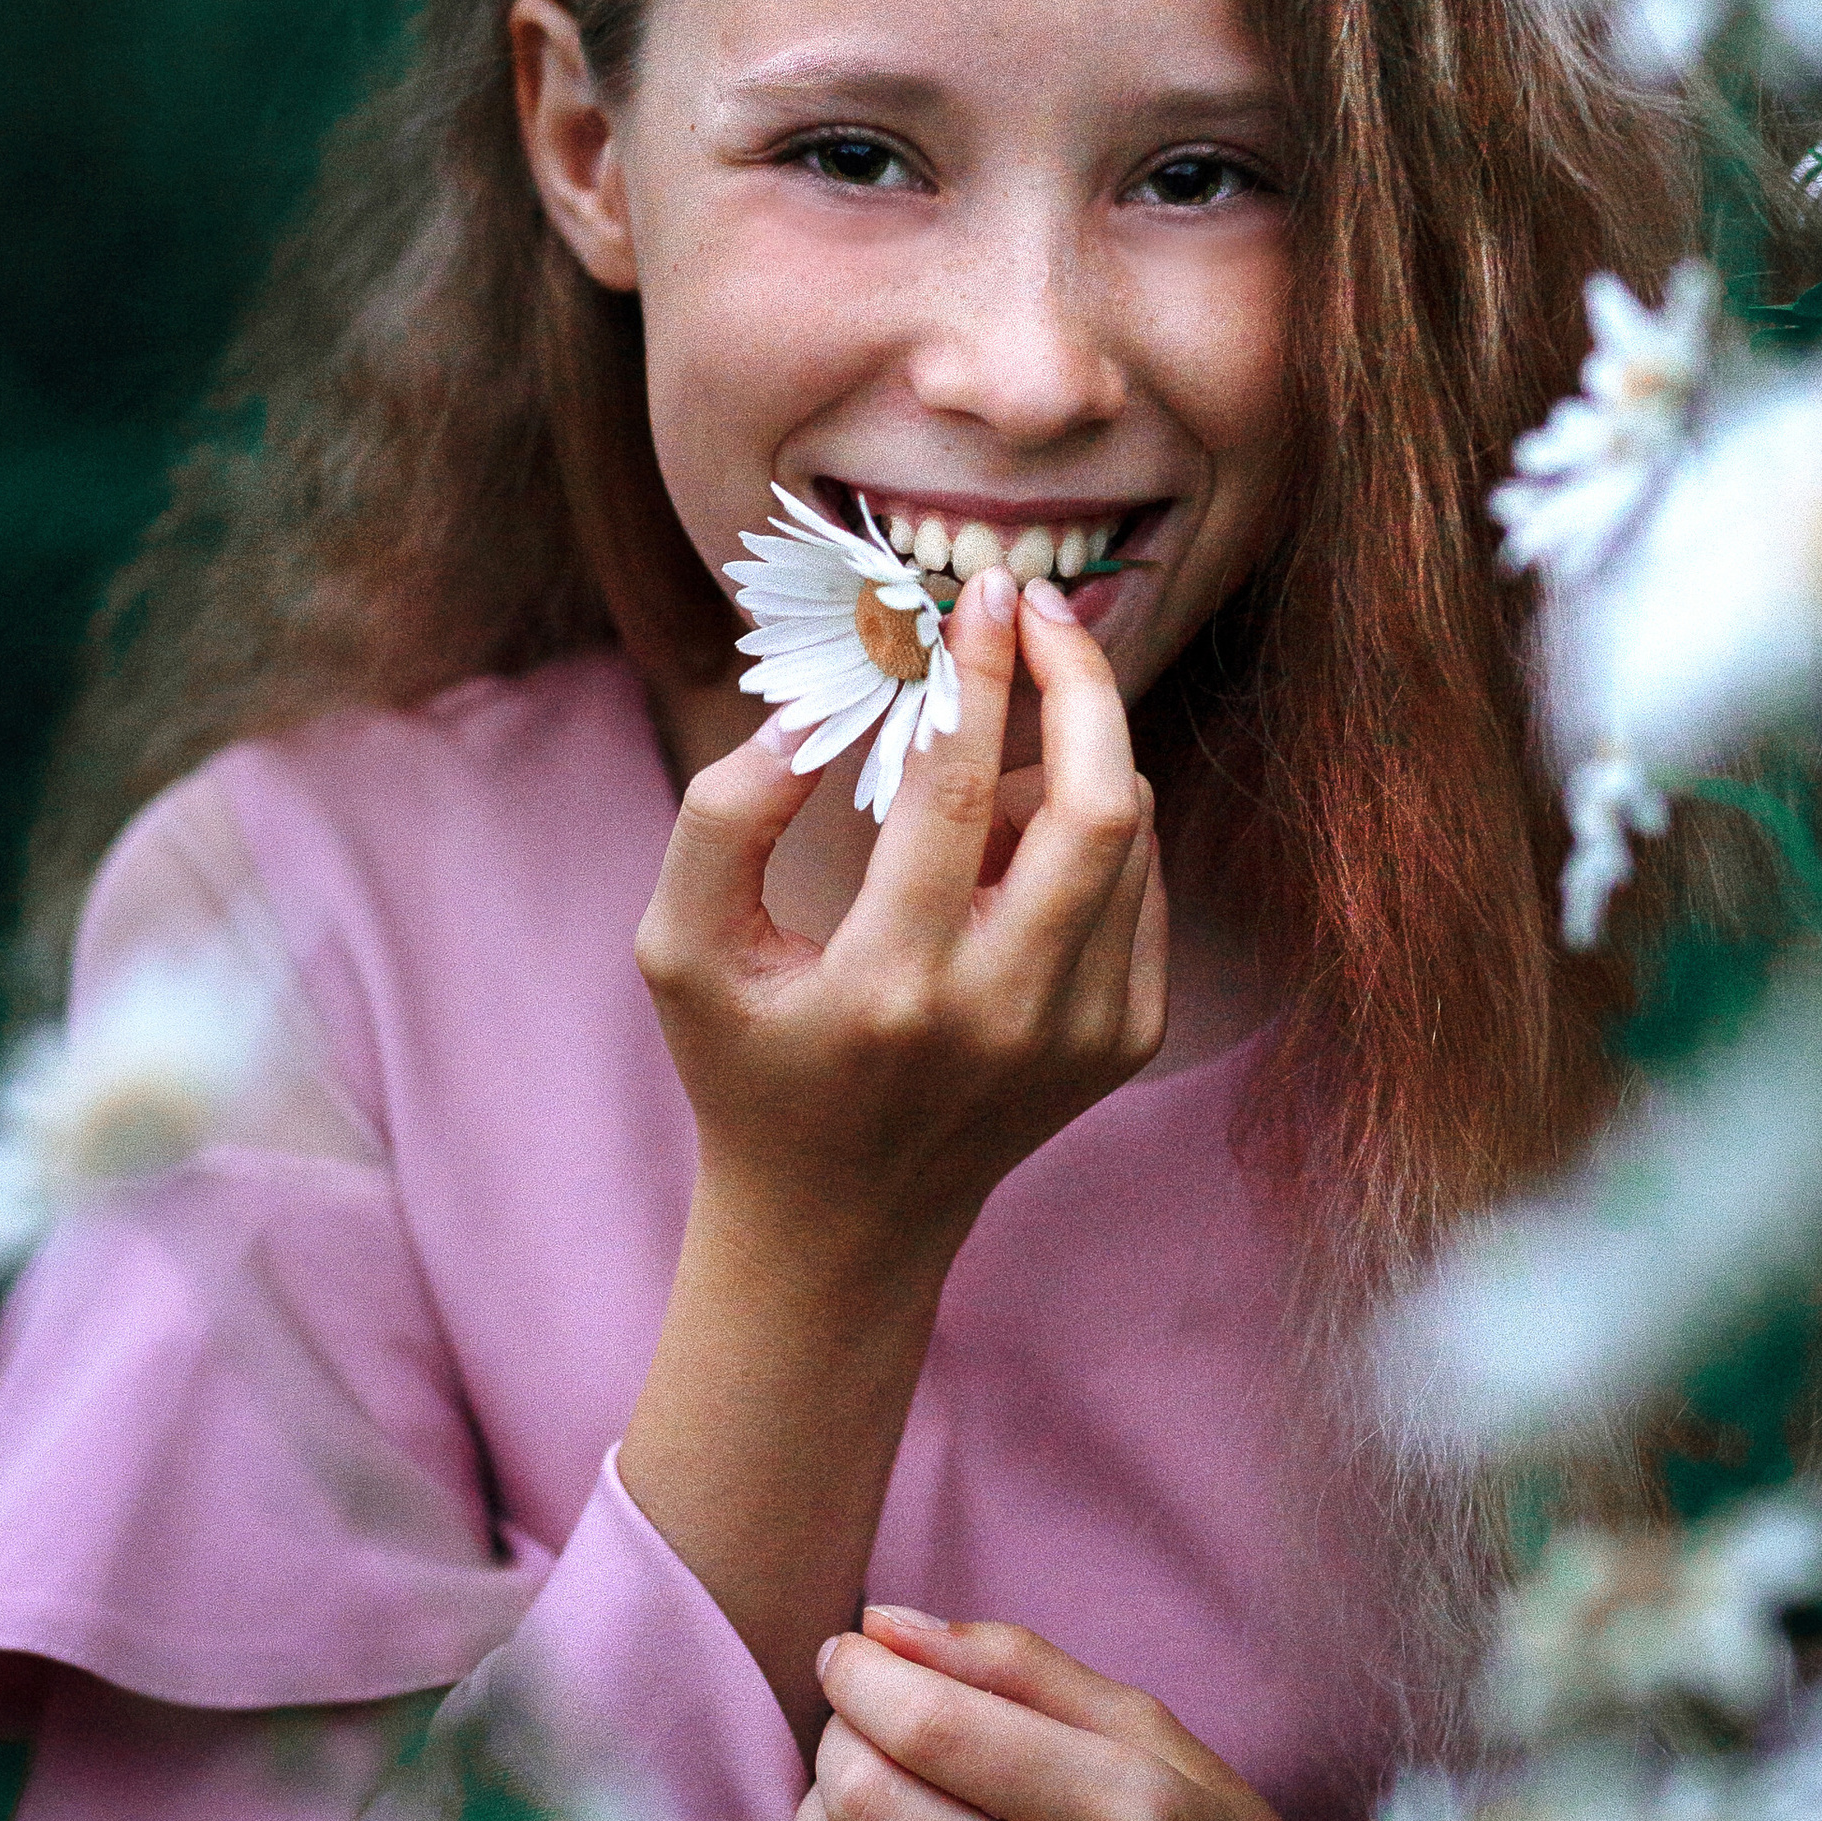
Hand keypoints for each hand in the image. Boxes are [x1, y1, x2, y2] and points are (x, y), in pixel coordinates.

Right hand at [635, 569, 1167, 1284]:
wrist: (843, 1226)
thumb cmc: (750, 1069)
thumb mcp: (681, 953)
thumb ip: (718, 821)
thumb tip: (805, 716)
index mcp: (892, 986)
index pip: (959, 790)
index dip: (974, 672)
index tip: (973, 594)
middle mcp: (1007, 1014)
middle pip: (1102, 802)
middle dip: (1081, 680)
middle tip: (1039, 609)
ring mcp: (1083, 1033)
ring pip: (1130, 833)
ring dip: (1068, 759)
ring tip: (985, 765)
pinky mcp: (1126, 1039)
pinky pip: (1140, 882)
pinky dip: (1090, 827)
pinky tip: (1012, 842)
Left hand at [807, 1610, 1323, 1820]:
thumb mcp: (1156, 1741)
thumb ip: (1016, 1667)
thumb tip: (878, 1626)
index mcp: (1124, 1814)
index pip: (928, 1726)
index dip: (860, 1677)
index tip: (850, 1656)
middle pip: (865, 1805)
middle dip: (838, 1744)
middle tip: (861, 1734)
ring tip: (871, 1819)